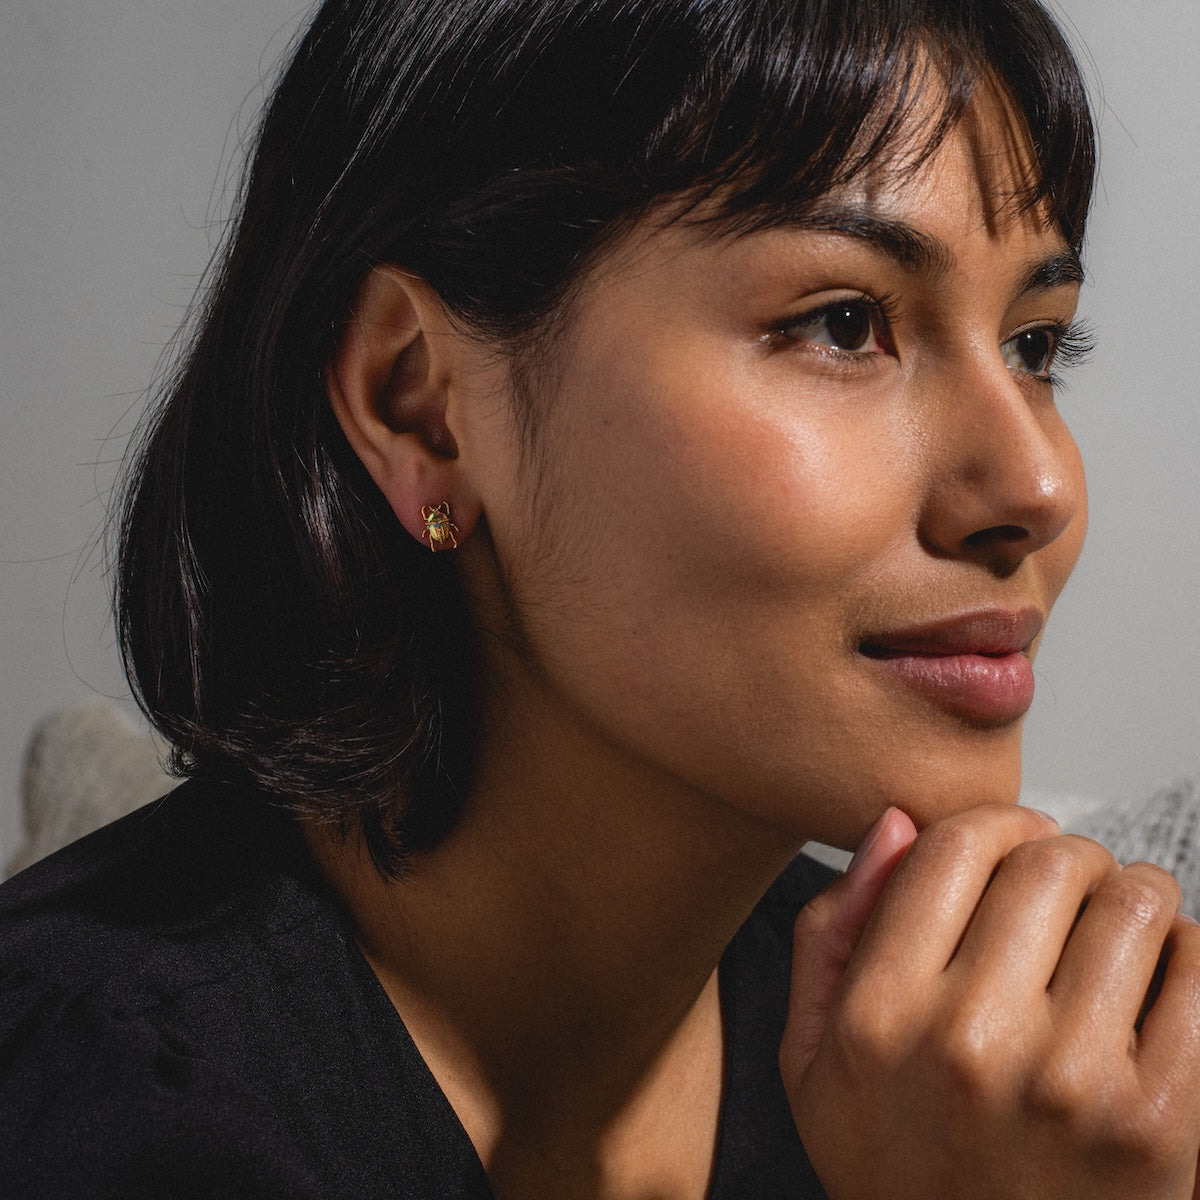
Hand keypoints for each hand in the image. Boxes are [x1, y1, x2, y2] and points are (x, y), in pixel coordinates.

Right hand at [781, 805, 1199, 1198]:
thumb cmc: (892, 1164)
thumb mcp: (810, 1055)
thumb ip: (831, 929)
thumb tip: (898, 824)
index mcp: (881, 1013)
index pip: (957, 847)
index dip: (997, 821)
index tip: (1014, 837)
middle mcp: (971, 1041)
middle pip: (1050, 862)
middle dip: (1066, 856)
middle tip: (1066, 887)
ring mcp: (1071, 1084)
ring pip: (1134, 902)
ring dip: (1130, 896)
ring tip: (1112, 927)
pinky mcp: (1160, 1124)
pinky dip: (1188, 953)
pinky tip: (1158, 976)